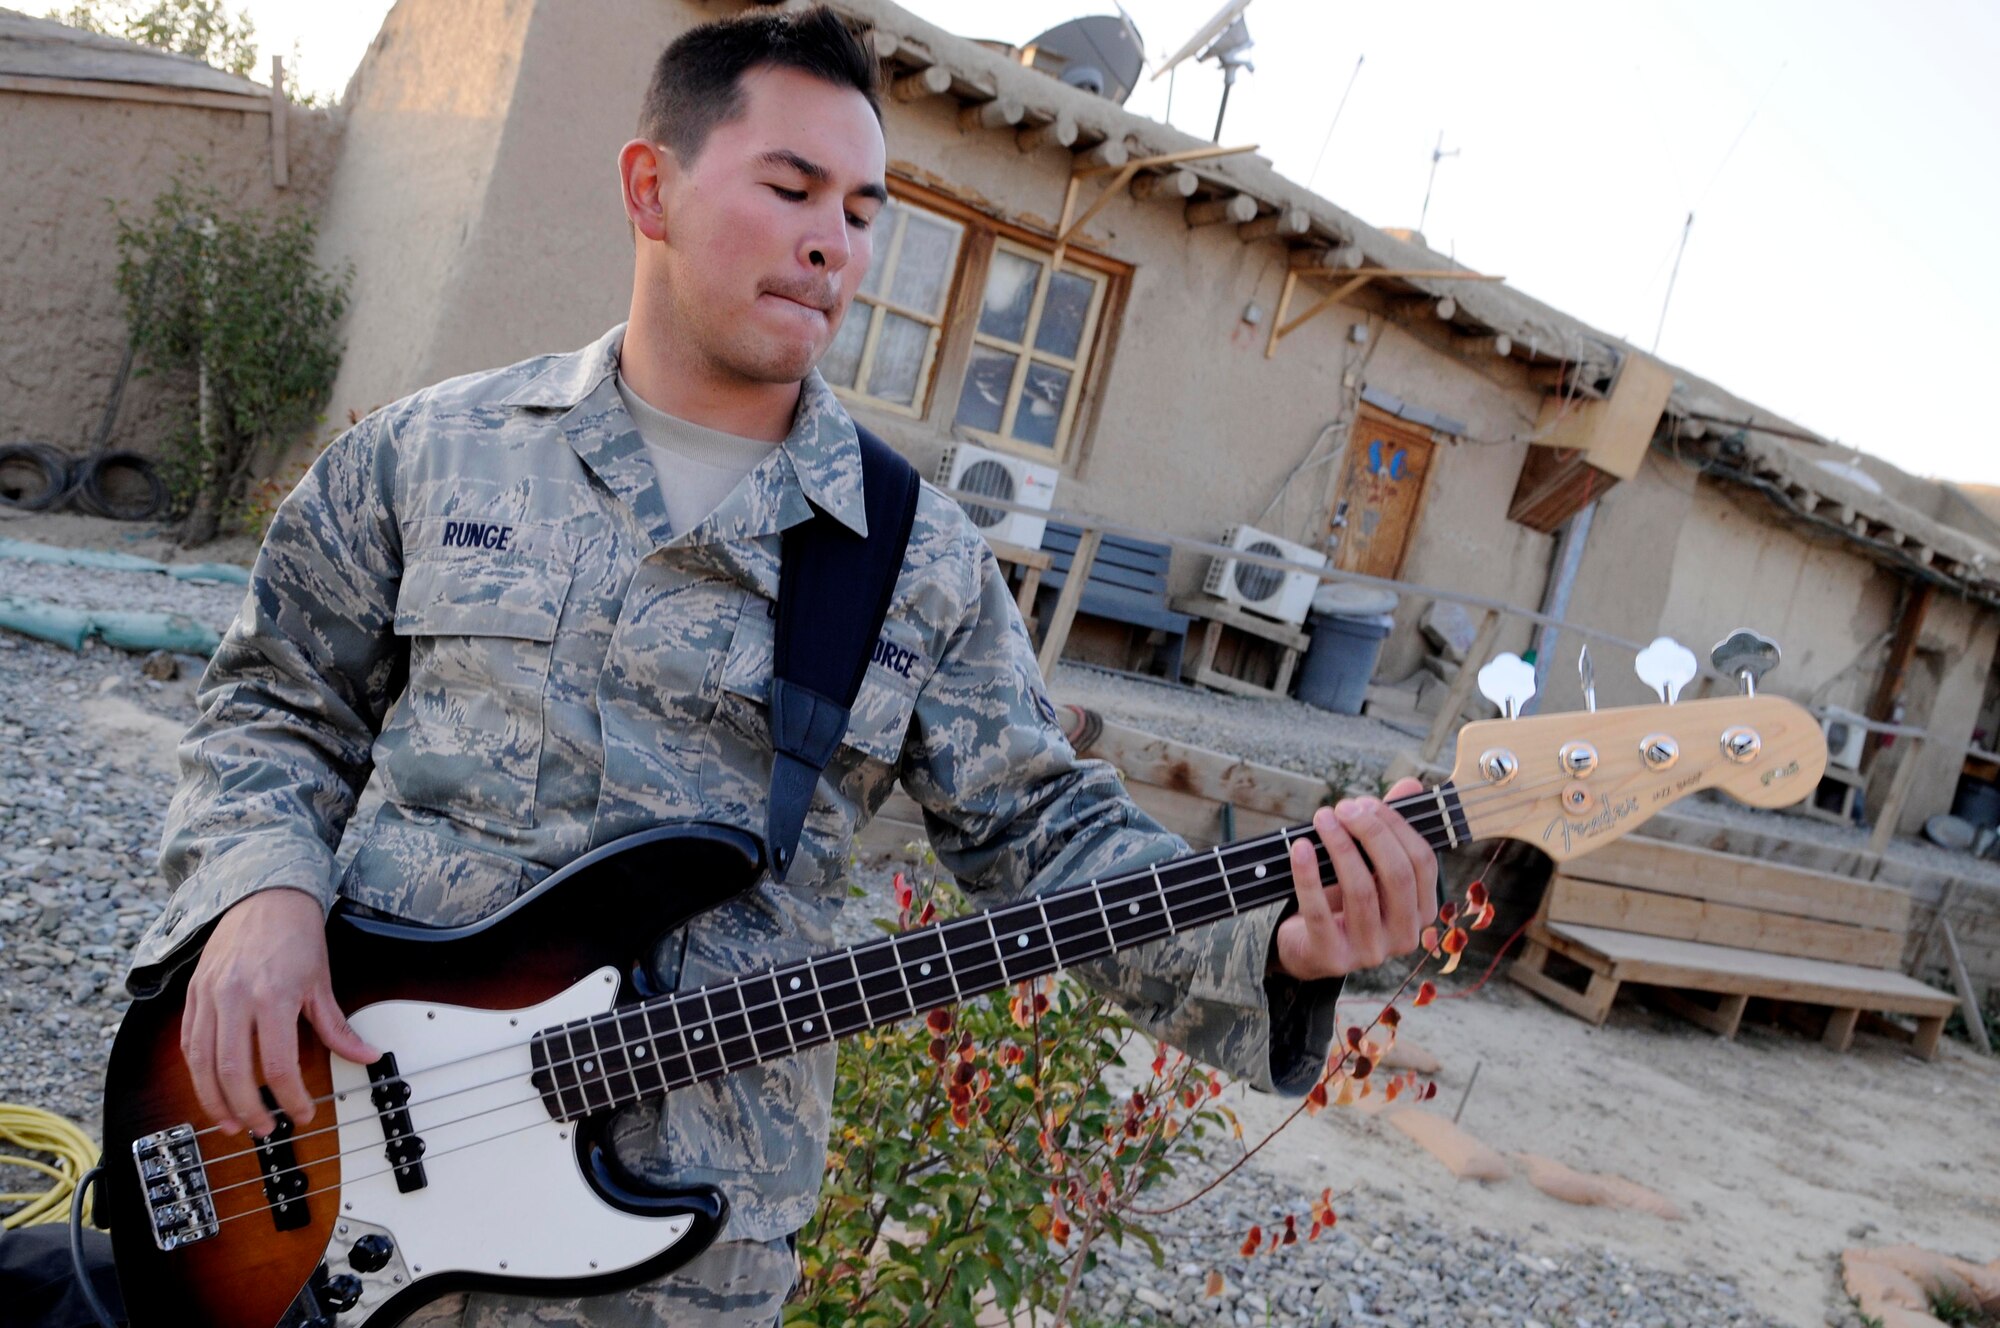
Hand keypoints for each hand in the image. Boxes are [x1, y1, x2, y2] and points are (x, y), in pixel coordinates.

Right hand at [180, 887, 378, 1135]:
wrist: (265, 896)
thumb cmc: (296, 936)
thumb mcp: (321, 982)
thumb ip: (337, 1027)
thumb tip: (366, 1056)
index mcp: (272, 996)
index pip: (276, 1064)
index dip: (289, 1096)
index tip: (301, 1112)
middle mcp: (234, 998)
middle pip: (233, 1071)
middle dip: (248, 1109)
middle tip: (265, 1127)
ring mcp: (209, 996)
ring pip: (202, 1063)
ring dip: (215, 1100)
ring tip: (233, 1121)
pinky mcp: (193, 994)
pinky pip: (189, 1043)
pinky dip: (199, 1072)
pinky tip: (212, 1089)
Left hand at [1272, 777, 1439, 981]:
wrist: (1307, 945)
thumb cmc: (1344, 899)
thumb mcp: (1368, 863)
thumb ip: (1390, 827)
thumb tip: (1411, 785)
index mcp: (1422, 911)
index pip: (1422, 862)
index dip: (1396, 826)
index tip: (1366, 802)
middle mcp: (1404, 936)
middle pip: (1397, 874)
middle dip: (1370, 832)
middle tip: (1343, 807)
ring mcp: (1371, 952)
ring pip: (1361, 891)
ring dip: (1340, 847)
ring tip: (1322, 818)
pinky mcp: (1333, 958)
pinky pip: (1319, 912)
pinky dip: (1308, 875)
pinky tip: (1300, 848)